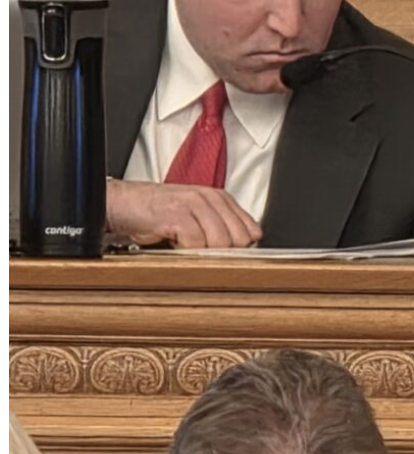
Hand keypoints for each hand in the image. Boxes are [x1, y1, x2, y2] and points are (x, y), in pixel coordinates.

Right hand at [105, 179, 261, 248]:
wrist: (122, 204)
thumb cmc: (158, 214)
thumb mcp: (198, 217)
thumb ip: (222, 229)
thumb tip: (244, 252)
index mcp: (220, 199)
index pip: (252, 231)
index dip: (240, 249)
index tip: (225, 254)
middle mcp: (209, 198)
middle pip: (239, 240)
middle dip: (223, 253)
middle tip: (202, 252)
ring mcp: (193, 204)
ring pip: (220, 243)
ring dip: (203, 254)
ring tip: (186, 247)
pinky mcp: (176, 215)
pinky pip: (196, 244)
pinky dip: (186, 251)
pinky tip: (174, 244)